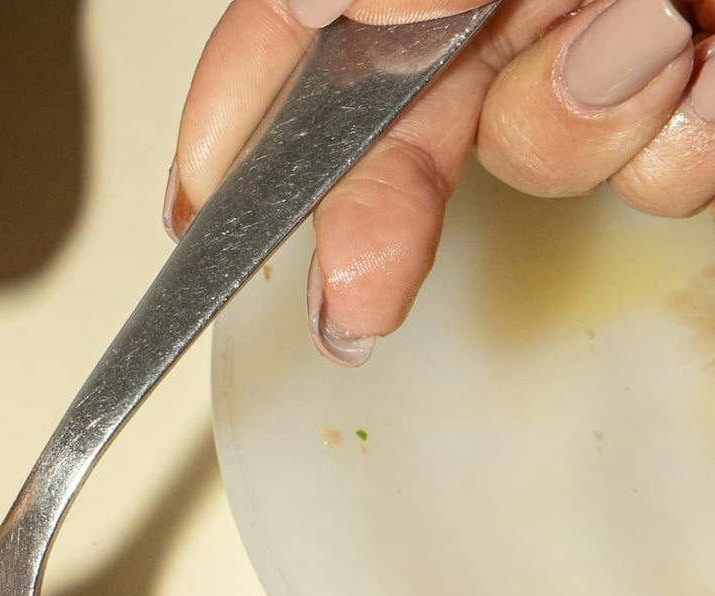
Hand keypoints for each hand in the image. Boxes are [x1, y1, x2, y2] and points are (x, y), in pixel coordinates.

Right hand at [172, 0, 714, 366]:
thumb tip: (347, 1)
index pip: (295, 29)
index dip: (235, 125)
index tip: (198, 223)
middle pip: (396, 118)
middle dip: (380, 208)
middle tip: (361, 299)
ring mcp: (617, 37)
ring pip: (545, 153)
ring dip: (589, 121)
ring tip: (657, 30)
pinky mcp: (703, 97)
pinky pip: (671, 171)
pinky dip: (697, 137)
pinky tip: (714, 64)